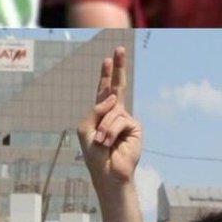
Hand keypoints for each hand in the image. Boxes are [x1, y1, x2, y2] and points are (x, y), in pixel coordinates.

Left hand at [77, 47, 141, 186]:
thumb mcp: (86, 128)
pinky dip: (111, 131)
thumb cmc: (94, 153)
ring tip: (102, 143)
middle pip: (118, 86)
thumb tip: (114, 97)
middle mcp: (116, 113)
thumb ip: (96, 109)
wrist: (106, 173)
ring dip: (103, 128)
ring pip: (112, 110)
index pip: (104, 91)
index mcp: (102, 113)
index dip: (106, 75)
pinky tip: (110, 143)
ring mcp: (126, 119)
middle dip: (118, 68)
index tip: (108, 59)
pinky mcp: (135, 127)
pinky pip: (119, 120)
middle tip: (119, 48)